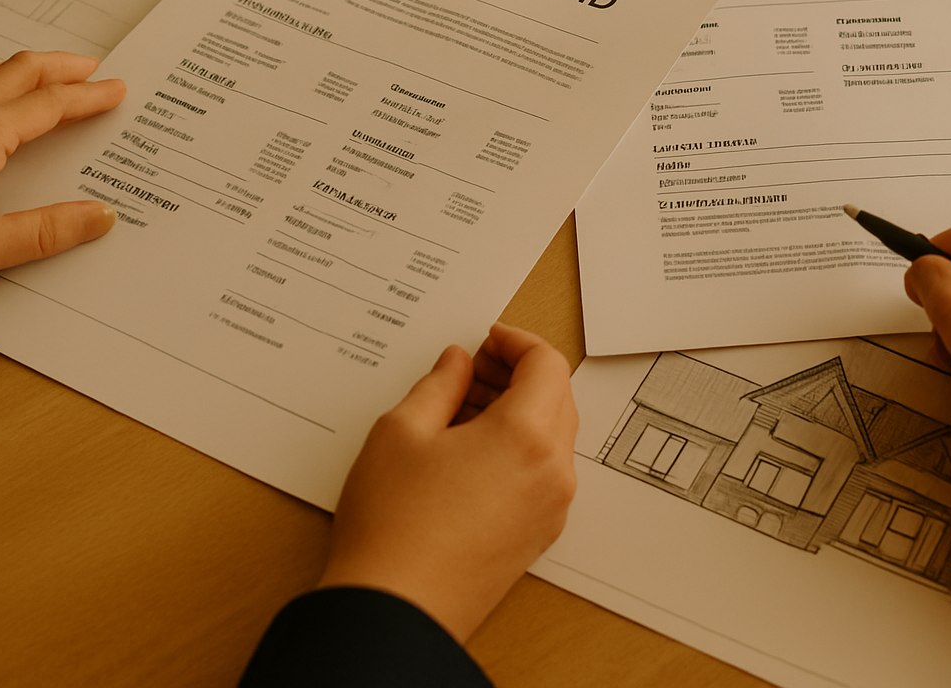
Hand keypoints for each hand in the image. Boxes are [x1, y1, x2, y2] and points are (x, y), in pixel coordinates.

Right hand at [319, 323, 578, 641]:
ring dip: (516, 411)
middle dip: (517, 374)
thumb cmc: (394, 525)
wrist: (395, 611)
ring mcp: (550, 509)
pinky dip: (516, 448)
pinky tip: (467, 451)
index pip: (547, 364)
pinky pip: (541, 472)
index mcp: (528, 436)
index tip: (487, 340)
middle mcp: (552, 472)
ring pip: (551, 437)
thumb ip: (439, 384)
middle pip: (556, 398)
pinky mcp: (537, 536)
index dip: (516, 342)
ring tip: (459, 410)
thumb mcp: (403, 431)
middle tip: (470, 370)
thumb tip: (457, 364)